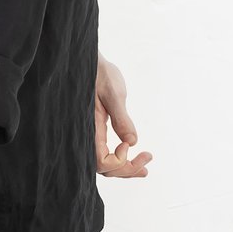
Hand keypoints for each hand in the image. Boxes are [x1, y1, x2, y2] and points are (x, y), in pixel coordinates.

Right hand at [94, 55, 153, 178]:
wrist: (85, 61)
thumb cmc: (97, 73)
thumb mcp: (113, 93)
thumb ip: (121, 118)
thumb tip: (132, 141)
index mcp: (89, 127)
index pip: (101, 161)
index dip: (118, 161)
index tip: (128, 144)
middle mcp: (87, 135)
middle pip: (103, 168)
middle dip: (126, 170)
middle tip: (147, 164)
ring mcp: (90, 134)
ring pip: (104, 164)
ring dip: (124, 168)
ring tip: (144, 167)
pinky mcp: (94, 130)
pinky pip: (104, 153)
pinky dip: (120, 159)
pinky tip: (132, 155)